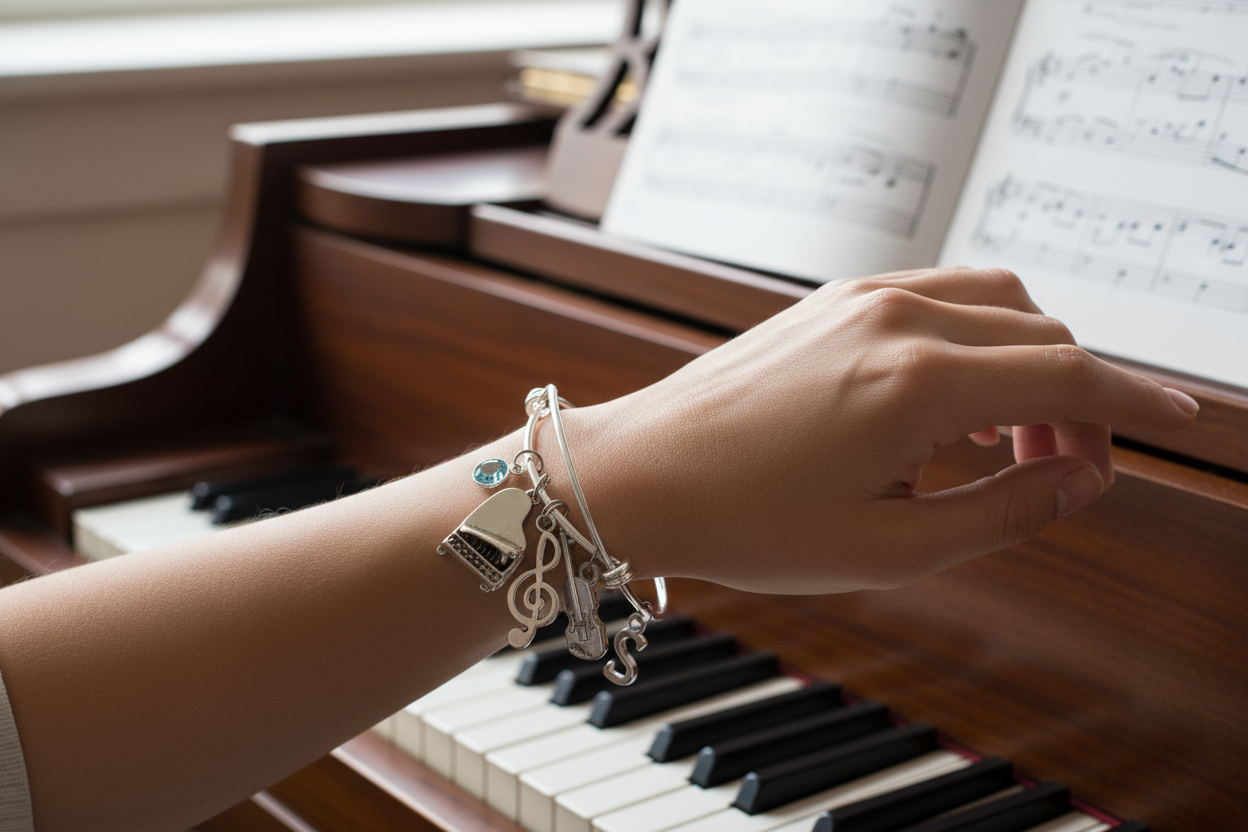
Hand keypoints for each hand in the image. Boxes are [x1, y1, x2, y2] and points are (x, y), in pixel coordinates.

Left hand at [572, 267, 1197, 593]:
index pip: (1069, 379)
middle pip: (1043, 336)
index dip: (1136, 406)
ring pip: (998, 305)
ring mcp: (859, 299)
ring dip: (1029, 366)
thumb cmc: (743, 521)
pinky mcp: (831, 300)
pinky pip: (939, 300)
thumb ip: (1004, 513)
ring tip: (1006, 449)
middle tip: (1064, 477)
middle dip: (1078, 404)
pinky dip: (975, 345)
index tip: (1180, 423)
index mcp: (918, 383)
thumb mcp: (888, 548)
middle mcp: (896, 318)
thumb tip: (1079, 484)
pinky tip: (952, 412)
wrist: (638, 475)